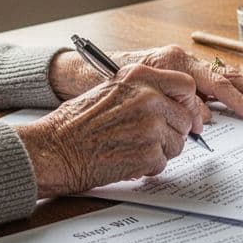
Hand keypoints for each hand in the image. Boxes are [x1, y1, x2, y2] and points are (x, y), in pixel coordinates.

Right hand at [17, 63, 206, 197]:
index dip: (187, 102)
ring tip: (132, 148)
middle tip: (152, 138)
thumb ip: (143, 90)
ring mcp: (151, 126)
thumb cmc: (75, 123)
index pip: (186, 85)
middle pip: (186, 117)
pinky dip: (148, 166)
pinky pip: (163, 162)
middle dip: (173, 130)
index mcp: (139, 76)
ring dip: (160, 150)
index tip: (185, 112)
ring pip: (177, 143)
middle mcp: (149, 97)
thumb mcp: (111, 89)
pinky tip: (127, 160)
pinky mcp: (149, 154)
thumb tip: (172, 102)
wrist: (55, 149)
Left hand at [115, 45, 242, 122]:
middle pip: (229, 78)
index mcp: (175, 61)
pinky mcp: (184, 74)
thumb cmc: (105, 80)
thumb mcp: (140, 93)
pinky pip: (215, 83)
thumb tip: (205, 118)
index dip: (239, 102)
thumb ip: (174, 105)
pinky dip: (236, 92)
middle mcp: (185, 59)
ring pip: (227, 79)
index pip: (217, 82)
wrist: (84, 69)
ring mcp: (186, 66)